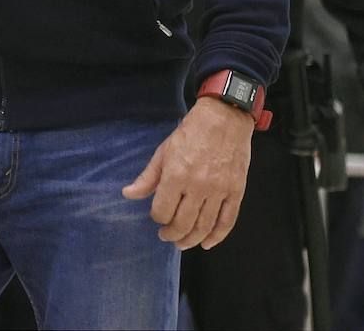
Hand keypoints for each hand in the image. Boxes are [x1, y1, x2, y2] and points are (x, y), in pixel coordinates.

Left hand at [122, 98, 252, 249]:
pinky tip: (207, 243)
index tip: (156, 216)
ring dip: (192, 239)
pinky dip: (217, 236)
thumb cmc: (190, 133)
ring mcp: (219, 191)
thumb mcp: (163, 151)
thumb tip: (128, 194)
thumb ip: (148, 177)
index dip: (157, 217)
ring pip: (204, 226)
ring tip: (182, 243)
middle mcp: (197, 186)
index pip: (163, 210)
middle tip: (166, 236)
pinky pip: (227, 221)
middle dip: (172, 234)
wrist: (224, 120)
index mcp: (176, 175)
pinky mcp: (236, 192)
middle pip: (183, 223)